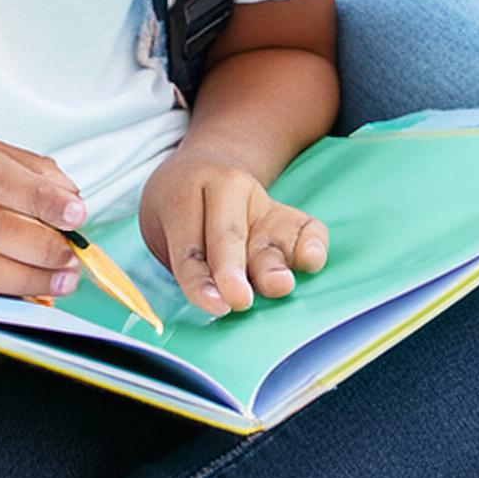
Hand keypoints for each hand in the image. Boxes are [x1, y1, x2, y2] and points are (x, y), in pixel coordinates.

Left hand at [139, 144, 327, 316]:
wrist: (200, 172)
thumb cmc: (178, 214)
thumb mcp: (165, 230)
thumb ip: (184, 263)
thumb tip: (209, 303)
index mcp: (184, 190)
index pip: (189, 245)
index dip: (198, 279)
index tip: (212, 305)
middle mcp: (226, 188)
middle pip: (229, 235)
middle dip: (233, 269)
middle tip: (238, 299)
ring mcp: (261, 202)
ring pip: (268, 235)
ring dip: (274, 264)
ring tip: (281, 285)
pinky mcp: (286, 216)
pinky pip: (307, 228)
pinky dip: (313, 244)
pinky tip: (311, 262)